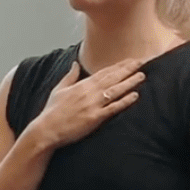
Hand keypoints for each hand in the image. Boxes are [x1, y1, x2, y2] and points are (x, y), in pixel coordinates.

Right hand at [25, 59, 144, 151]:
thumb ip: (69, 76)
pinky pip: (113, 108)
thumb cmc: (52, 111)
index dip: (118, 66)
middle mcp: (89, 93)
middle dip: (128, 69)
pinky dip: (124, 101)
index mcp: (81, 85)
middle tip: (141, 62)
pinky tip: (135, 96)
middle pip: (112, 78)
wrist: (47, 129)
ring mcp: (93, 105)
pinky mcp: (95, 118)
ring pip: (115, 90)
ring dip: (130, 82)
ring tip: (142, 75)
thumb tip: (75, 64)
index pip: (104, 72)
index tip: (129, 60)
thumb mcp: (58, 89)